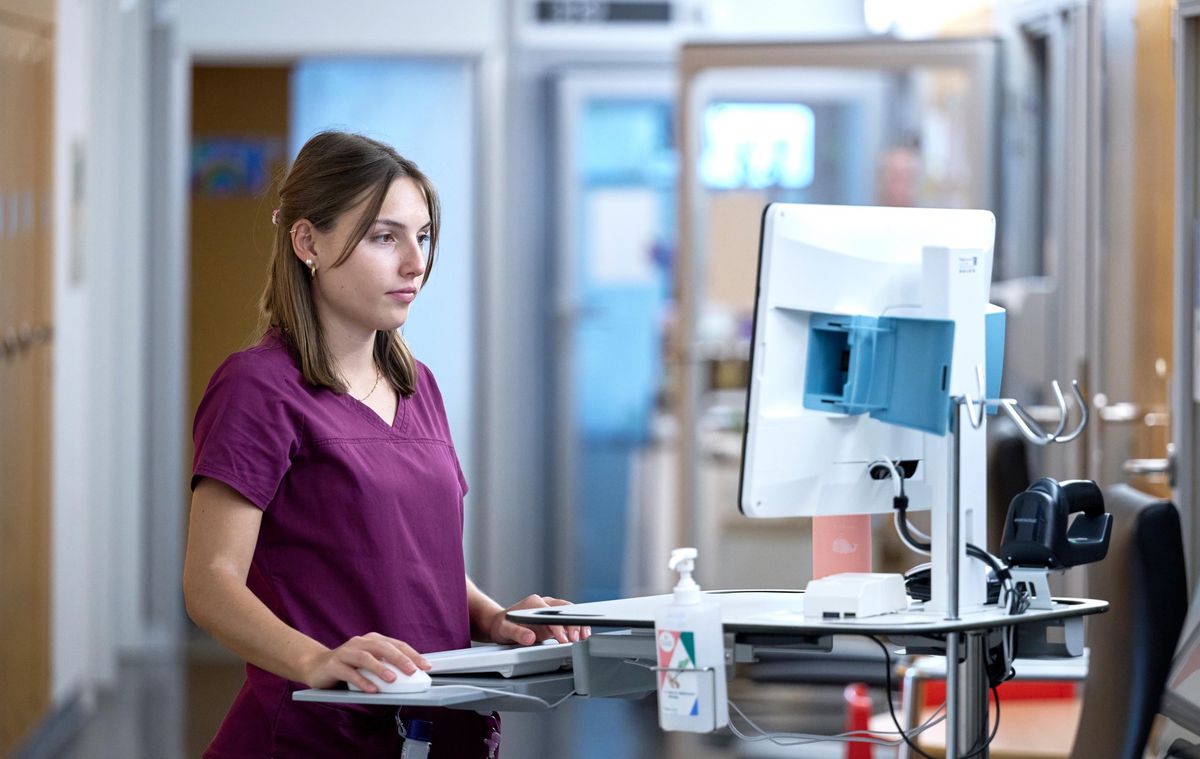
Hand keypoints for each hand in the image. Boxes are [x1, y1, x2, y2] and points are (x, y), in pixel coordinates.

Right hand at [300, 632, 429, 692]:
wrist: (316, 666)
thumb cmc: (348, 665)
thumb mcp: (369, 663)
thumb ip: (385, 665)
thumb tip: (410, 676)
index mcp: (372, 640)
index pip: (396, 644)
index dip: (412, 654)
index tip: (426, 666)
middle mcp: (360, 642)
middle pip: (383, 647)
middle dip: (400, 659)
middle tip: (412, 671)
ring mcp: (345, 652)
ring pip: (365, 658)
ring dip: (380, 668)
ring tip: (392, 679)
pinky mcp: (333, 665)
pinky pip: (349, 672)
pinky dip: (361, 681)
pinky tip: (372, 689)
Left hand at [486, 594, 591, 645]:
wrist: (501, 623)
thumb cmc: (502, 625)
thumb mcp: (505, 630)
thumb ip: (517, 633)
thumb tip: (530, 638)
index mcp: (534, 603)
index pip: (551, 613)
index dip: (559, 627)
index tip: (564, 638)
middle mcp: (544, 604)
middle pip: (565, 609)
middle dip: (573, 624)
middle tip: (576, 639)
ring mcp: (550, 610)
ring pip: (570, 612)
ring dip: (578, 623)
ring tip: (584, 636)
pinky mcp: (553, 618)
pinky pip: (568, 619)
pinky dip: (577, 626)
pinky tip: (582, 634)